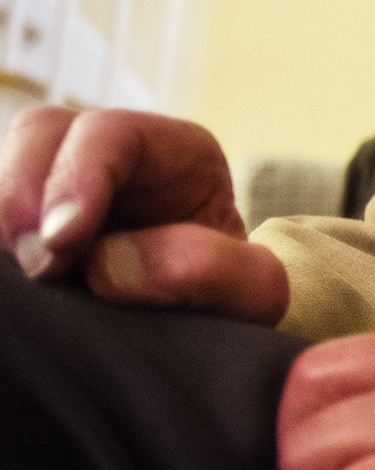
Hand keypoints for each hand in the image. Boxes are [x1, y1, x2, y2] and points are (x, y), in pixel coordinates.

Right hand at [0, 106, 286, 322]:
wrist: (216, 337)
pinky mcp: (37, 227)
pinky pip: (4, 218)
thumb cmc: (236, 306)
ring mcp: (65, 189)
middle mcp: (114, 159)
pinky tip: (19, 282)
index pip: (112, 132)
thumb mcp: (255, 291)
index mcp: (178, 153)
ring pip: (8, 170)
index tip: (62, 241)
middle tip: (39, 265)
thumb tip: (111, 264)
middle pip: (41, 133)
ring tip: (30, 276)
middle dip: (23, 193)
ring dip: (6, 219)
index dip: (76, 175)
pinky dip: (3, 247)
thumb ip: (208, 268)